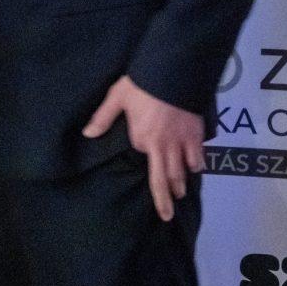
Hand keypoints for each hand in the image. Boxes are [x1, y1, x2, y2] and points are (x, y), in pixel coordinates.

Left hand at [82, 75, 205, 221]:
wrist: (175, 71)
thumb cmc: (143, 83)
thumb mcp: (118, 96)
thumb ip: (103, 117)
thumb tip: (88, 134)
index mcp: (143, 139)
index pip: (142, 152)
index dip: (141, 147)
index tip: (143, 144)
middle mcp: (163, 147)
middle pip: (165, 179)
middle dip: (166, 198)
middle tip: (167, 214)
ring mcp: (182, 143)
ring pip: (182, 172)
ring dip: (180, 184)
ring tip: (180, 193)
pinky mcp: (197, 136)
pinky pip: (198, 157)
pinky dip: (197, 165)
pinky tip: (196, 168)